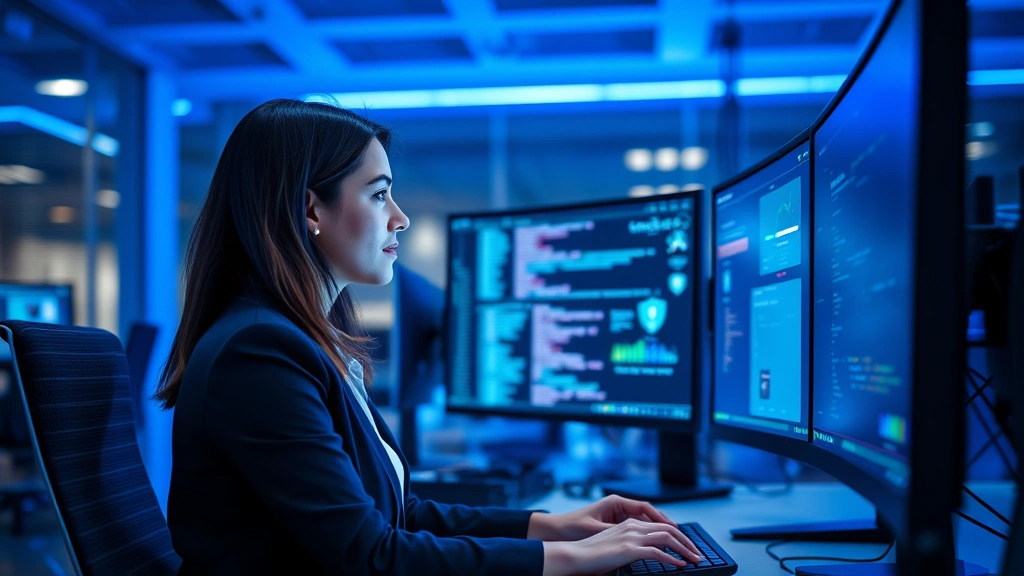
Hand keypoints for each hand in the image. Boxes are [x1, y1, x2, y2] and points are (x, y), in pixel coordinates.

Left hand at [529, 494, 676, 540]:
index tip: (674, 529)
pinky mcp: (615, 525)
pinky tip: (657, 545)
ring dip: (659, 532)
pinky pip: (637, 529)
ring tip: (675, 543)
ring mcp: (618, 515)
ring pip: (645, 522)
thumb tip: (637, 537)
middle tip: (682, 538)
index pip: (646, 508)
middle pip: (649, 515)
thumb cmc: (572, 527)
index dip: (662, 518)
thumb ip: (617, 532)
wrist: (556, 530)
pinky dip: (648, 536)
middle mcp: (619, 506)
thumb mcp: (596, 529)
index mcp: (616, 502)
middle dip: (666, 526)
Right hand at [542, 518, 703, 575]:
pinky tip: (680, 565)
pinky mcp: (629, 549)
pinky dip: (672, 559)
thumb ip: (629, 546)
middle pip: (668, 529)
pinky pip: (658, 552)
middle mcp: (632, 526)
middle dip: (686, 541)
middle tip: (697, 553)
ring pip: (667, 538)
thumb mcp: (613, 546)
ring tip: (695, 559)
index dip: (676, 534)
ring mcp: (631, 537)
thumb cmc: (589, 554)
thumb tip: (644, 554)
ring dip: (684, 549)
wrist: (573, 555)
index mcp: (628, 523)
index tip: (686, 545)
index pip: (659, 525)